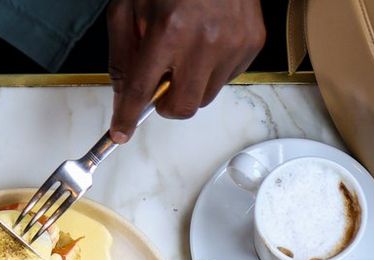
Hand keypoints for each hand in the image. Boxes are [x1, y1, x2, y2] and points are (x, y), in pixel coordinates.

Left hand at [107, 0, 265, 140]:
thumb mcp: (129, 7)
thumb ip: (123, 56)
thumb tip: (124, 97)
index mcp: (168, 30)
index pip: (142, 91)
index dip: (127, 117)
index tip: (121, 133)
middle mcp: (204, 39)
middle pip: (182, 107)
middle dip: (166, 104)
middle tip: (160, 85)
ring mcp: (233, 42)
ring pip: (205, 96)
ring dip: (190, 85)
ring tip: (186, 52)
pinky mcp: (253, 41)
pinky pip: (227, 79)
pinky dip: (212, 70)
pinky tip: (207, 43)